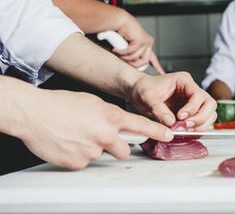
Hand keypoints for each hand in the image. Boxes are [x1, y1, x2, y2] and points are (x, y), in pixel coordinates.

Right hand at [15, 88, 172, 169]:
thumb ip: (109, 115)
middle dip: (117, 146)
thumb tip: (118, 124)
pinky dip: (79, 155)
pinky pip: (85, 162)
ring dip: (94, 149)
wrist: (34, 113)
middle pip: (124, 150)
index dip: (157, 131)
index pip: (141, 125)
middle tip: (101, 137)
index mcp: (110, 116)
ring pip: (102, 155)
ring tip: (77, 136)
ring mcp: (92, 150)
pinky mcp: (79, 163)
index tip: (169, 135)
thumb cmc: (61, 104)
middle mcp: (105, 134)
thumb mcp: (92, 102)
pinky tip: (69, 143)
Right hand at [113, 16, 164, 73]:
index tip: (161, 73)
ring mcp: (146, 42)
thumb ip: (133, 54)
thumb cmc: (123, 32)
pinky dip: (121, 52)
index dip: (157, 67)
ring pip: (135, 57)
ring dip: (125, 57)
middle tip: (124, 61)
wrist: (120, 20)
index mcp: (147, 45)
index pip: (153, 58)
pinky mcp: (140, 40)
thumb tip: (132, 64)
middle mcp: (148, 43)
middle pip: (144, 61)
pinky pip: (130, 52)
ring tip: (118, 52)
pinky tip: (116, 49)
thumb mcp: (129, 46)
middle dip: (134, 64)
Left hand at [128, 72, 216, 130]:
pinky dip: (197, 127)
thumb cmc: (143, 88)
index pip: (198, 95)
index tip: (180, 117)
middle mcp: (191, 90)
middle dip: (201, 117)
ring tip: (186, 129)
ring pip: (209, 113)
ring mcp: (192, 101)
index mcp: (183, 81)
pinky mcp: (189, 111)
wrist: (138, 91)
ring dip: (201, 124)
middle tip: (186, 125)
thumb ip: (158, 109)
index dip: (192, 108)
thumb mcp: (147, 97)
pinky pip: (201, 120)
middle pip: (209, 104)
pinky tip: (186, 131)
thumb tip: (170, 122)